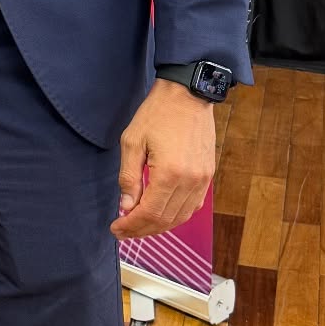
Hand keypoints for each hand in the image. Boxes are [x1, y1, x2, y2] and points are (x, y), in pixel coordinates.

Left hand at [111, 79, 215, 240]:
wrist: (188, 95)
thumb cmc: (157, 114)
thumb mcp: (132, 142)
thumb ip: (129, 177)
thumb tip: (126, 206)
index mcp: (170, 173)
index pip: (149, 213)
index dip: (131, 225)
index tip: (116, 228)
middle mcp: (190, 181)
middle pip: (165, 220)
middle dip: (141, 229)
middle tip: (123, 231)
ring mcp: (203, 180)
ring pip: (180, 217)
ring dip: (158, 226)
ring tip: (138, 226)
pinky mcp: (208, 175)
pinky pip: (192, 206)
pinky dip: (175, 216)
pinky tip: (160, 215)